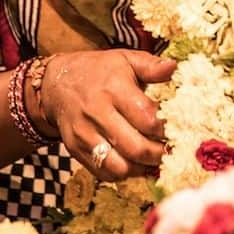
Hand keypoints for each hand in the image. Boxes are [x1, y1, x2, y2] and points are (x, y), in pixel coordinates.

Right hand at [38, 50, 175, 181]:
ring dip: (142, 168)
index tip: (176, 130)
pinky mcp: (75, 150)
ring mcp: (84, 134)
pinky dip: (123, 174)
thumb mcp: (124, 59)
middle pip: (135, 147)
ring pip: (120, 167)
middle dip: (159, 154)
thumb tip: (174, 67)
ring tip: (154, 160)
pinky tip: (134, 164)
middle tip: (170, 151)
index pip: (147, 118)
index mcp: (113, 88)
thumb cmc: (98, 71)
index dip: (166, 129)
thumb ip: (150, 66)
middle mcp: (97, 113)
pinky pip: (103, 173)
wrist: (57, 84)